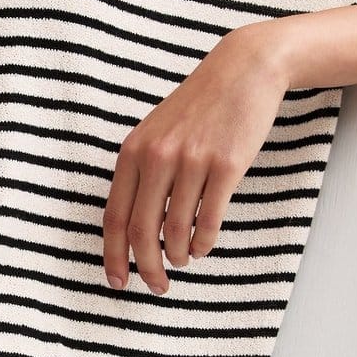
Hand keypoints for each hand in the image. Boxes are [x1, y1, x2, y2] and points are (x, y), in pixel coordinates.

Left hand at [102, 22, 292, 294]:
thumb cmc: (198, 107)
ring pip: (177, 229)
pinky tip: (203, 247)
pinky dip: (204, 242)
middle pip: (142, 230)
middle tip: (156, 286)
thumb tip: (135, 225)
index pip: (114, 215)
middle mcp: (157, 156)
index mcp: (133, 150)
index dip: (113, 254)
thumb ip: (142, 171)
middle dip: (147, 266)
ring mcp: (192, 160)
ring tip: (182, 262)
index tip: (118, 280)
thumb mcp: (157, 132)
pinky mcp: (227, 165)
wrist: (242, 71)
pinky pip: (210, 219)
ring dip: (178, 256)